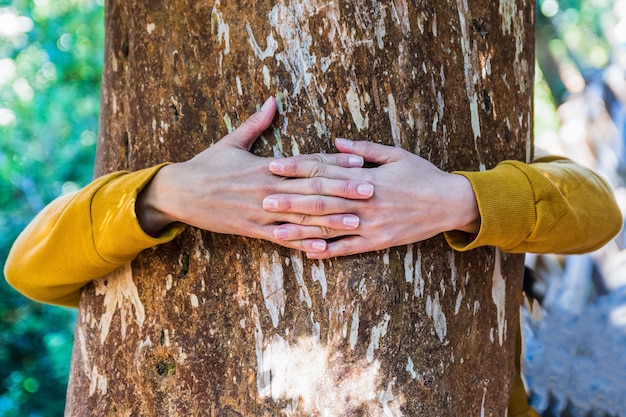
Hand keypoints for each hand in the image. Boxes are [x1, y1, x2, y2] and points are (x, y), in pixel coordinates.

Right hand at [135, 98, 374, 252]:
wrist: (179, 193)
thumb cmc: (206, 165)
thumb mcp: (230, 141)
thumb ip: (256, 123)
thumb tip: (273, 100)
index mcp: (266, 165)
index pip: (307, 162)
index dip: (335, 162)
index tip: (360, 161)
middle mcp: (268, 188)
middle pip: (312, 189)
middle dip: (343, 190)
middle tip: (371, 190)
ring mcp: (261, 211)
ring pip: (302, 216)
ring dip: (331, 219)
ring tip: (357, 220)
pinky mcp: (253, 229)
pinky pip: (282, 238)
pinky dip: (303, 243)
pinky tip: (323, 248)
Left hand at [264, 138, 479, 257]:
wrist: (450, 203)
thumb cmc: (423, 175)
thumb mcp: (396, 154)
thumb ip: (364, 149)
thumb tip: (335, 139)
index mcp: (366, 177)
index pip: (325, 170)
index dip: (298, 168)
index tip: (274, 166)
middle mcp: (365, 201)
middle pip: (320, 200)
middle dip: (290, 199)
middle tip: (262, 199)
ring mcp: (371, 224)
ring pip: (330, 227)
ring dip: (301, 229)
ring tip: (275, 230)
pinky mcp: (378, 242)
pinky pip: (349, 248)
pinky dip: (328, 251)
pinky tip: (307, 253)